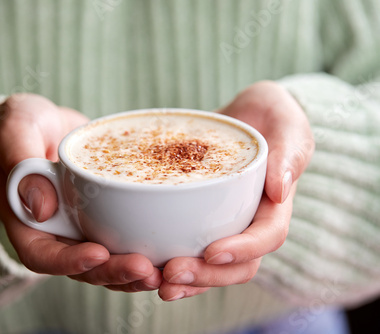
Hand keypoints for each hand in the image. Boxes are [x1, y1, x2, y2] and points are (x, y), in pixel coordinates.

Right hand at [0, 94, 161, 291]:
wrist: (42, 121)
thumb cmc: (20, 123)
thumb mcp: (14, 131)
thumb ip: (20, 162)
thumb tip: (41, 209)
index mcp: (25, 220)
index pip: (42, 255)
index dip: (69, 262)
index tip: (99, 253)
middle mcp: (54, 230)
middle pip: (81, 268)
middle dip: (113, 272)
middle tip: (146, 270)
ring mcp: (79, 226)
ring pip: (105, 262)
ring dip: (132, 272)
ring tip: (162, 271)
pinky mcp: (102, 215)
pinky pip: (121, 240)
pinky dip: (143, 250)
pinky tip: (168, 252)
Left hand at [158, 81, 314, 300]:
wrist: (245, 116)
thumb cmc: (271, 116)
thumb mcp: (288, 124)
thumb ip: (290, 152)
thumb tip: (280, 190)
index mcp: (275, 205)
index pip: (267, 237)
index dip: (242, 250)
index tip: (211, 250)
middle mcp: (250, 223)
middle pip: (237, 265)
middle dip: (207, 275)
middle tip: (172, 273)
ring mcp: (225, 225)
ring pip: (212, 267)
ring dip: (188, 281)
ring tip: (159, 284)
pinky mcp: (201, 220)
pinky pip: (189, 249)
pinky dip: (171, 264)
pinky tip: (148, 270)